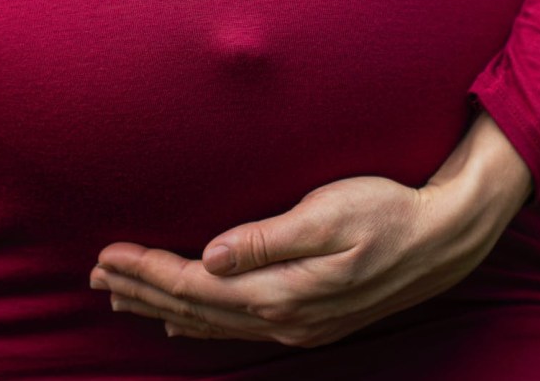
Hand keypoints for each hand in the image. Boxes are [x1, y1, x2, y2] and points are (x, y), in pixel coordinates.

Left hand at [90, 112, 532, 347]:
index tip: (107, 253)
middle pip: (195, 309)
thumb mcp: (330, 213)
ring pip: (212, 323)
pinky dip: (200, 323)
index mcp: (283, 290)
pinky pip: (237, 328)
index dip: (147, 271)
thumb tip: (210, 256)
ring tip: (121, 296)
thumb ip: (267, 238)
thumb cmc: (388, 211)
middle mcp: (284, 318)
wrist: (444, 238)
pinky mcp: (310, 319)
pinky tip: (182, 321)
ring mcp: (298, 325)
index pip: (194, 286)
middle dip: (141, 290)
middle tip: (95, 274)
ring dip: (163, 307)